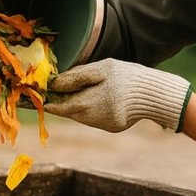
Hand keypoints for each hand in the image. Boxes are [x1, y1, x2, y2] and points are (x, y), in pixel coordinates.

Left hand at [44, 58, 191, 132]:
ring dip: (78, 105)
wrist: (157, 95)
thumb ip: (77, 76)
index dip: (47, 100)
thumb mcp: (103, 69)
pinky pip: (95, 118)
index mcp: (87, 102)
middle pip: (69, 111)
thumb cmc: (129, 77)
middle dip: (63, 101)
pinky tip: (105, 98)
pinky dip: (94, 109)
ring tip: (88, 90)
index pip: (58, 105)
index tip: (37, 96)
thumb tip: (54, 84)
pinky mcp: (113, 127)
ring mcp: (103, 124)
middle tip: (59, 91)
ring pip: (81, 115)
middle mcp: (92, 118)